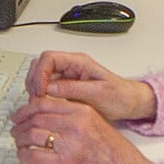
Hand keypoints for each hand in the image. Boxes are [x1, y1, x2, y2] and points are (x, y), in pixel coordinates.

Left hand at [9, 95, 155, 163]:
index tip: (20, 113)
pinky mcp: (64, 163)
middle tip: (15, 128)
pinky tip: (23, 154)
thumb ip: (74, 115)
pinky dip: (24, 154)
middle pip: (36, 117)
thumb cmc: (115, 150)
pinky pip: (35, 155)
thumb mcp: (97, 122)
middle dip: (20, 123)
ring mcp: (69, 144)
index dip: (27, 108)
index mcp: (82, 111)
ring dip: (20, 138)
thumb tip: (48, 114)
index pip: (45, 103)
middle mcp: (75, 124)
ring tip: (18, 141)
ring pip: (32, 134)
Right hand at [24, 50, 156, 120]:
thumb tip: (51, 88)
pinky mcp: (65, 88)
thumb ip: (73, 89)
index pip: (50, 58)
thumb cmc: (119, 96)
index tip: (40, 91)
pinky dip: (40, 95)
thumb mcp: (97, 93)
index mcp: (79, 62)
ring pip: (40, 75)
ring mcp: (66, 77)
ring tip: (38, 103)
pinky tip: (43, 106)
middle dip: (34, 80)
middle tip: (35, 98)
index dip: (40, 73)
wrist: (128, 102)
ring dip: (35, 87)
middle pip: (41, 64)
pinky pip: (46, 87)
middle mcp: (70, 67)